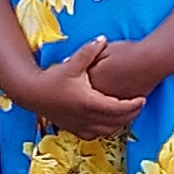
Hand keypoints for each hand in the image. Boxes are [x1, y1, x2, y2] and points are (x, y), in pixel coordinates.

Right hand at [23, 39, 146, 135]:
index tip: (142, 98)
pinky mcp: (73, 129)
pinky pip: (95, 134)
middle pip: (116, 122)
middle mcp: (86, 117)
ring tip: (128, 112)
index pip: (118, 108)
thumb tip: (103, 39)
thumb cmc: (52, 78)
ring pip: (107, 131)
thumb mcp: (72, 64)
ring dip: (119, 123)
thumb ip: (89, 51)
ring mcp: (79, 126)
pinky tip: (109, 122)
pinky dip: (106, 130)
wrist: (31, 93)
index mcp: (88, 102)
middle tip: (140, 105)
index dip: (133, 105)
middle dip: (131, 115)